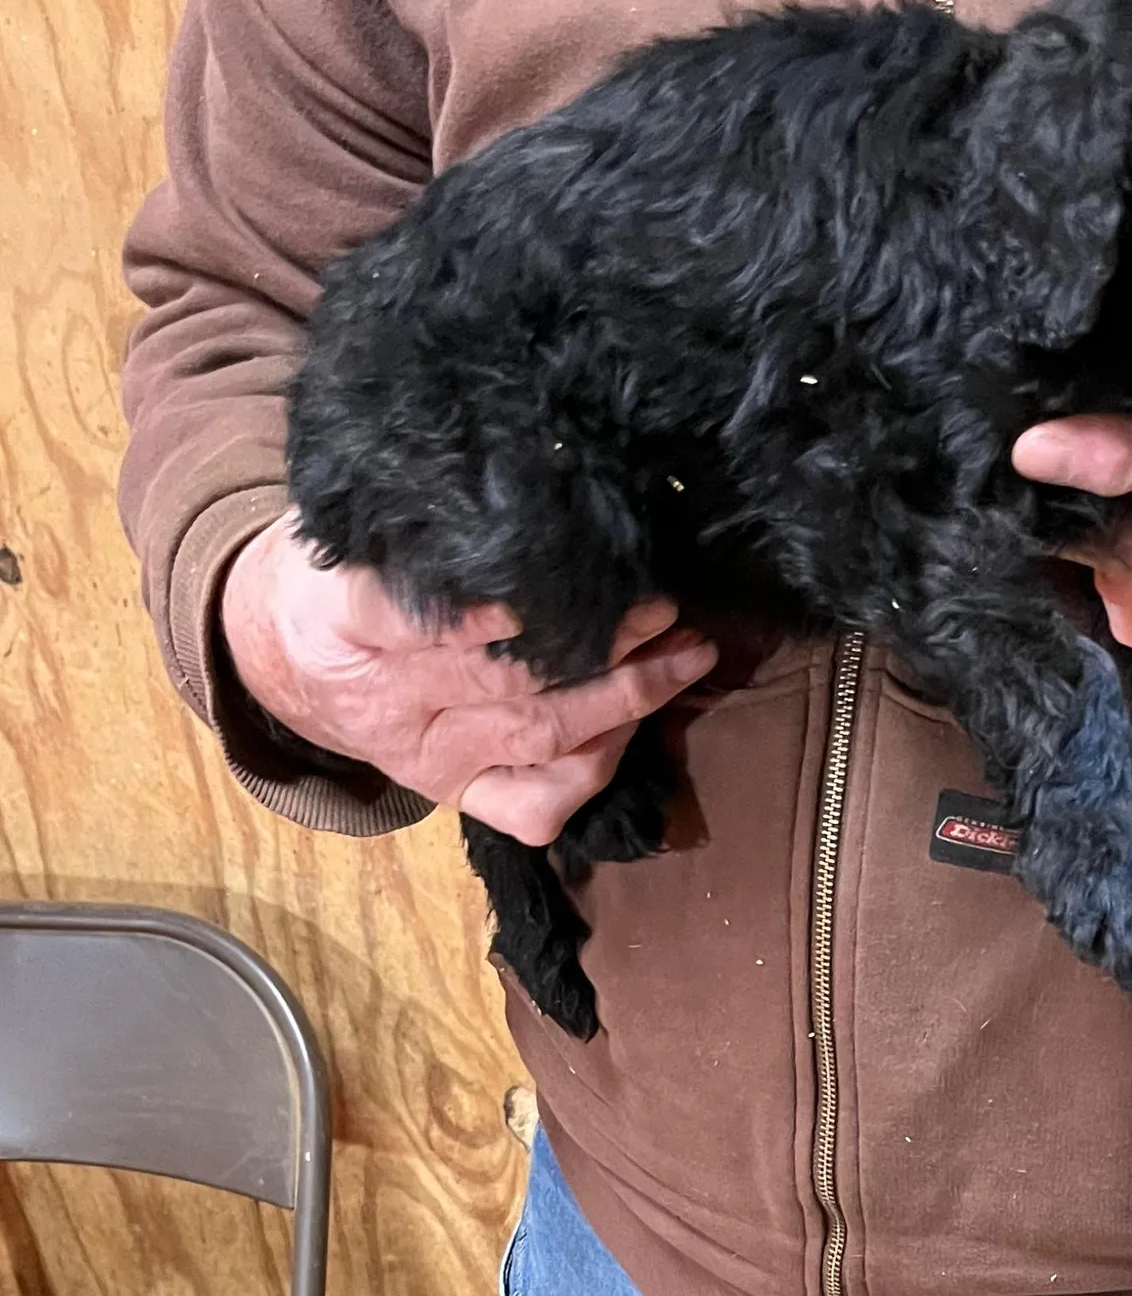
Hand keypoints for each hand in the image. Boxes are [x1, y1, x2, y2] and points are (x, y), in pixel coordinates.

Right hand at [221, 509, 716, 843]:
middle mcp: (388, 704)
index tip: (553, 583)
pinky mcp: (457, 797)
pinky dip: (595, 769)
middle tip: (664, 606)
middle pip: (507, 680)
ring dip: (625, 699)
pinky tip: (638, 724)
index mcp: (344, 625)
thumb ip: (418, 530)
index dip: (490, 611)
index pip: (414, 621)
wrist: (280, 657)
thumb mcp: (353, 536)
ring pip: (538, 740)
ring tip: (685, 655)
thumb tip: (520, 488)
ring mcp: (427, 760)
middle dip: (603, 644)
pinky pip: (536, 806)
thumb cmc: (341, 576)